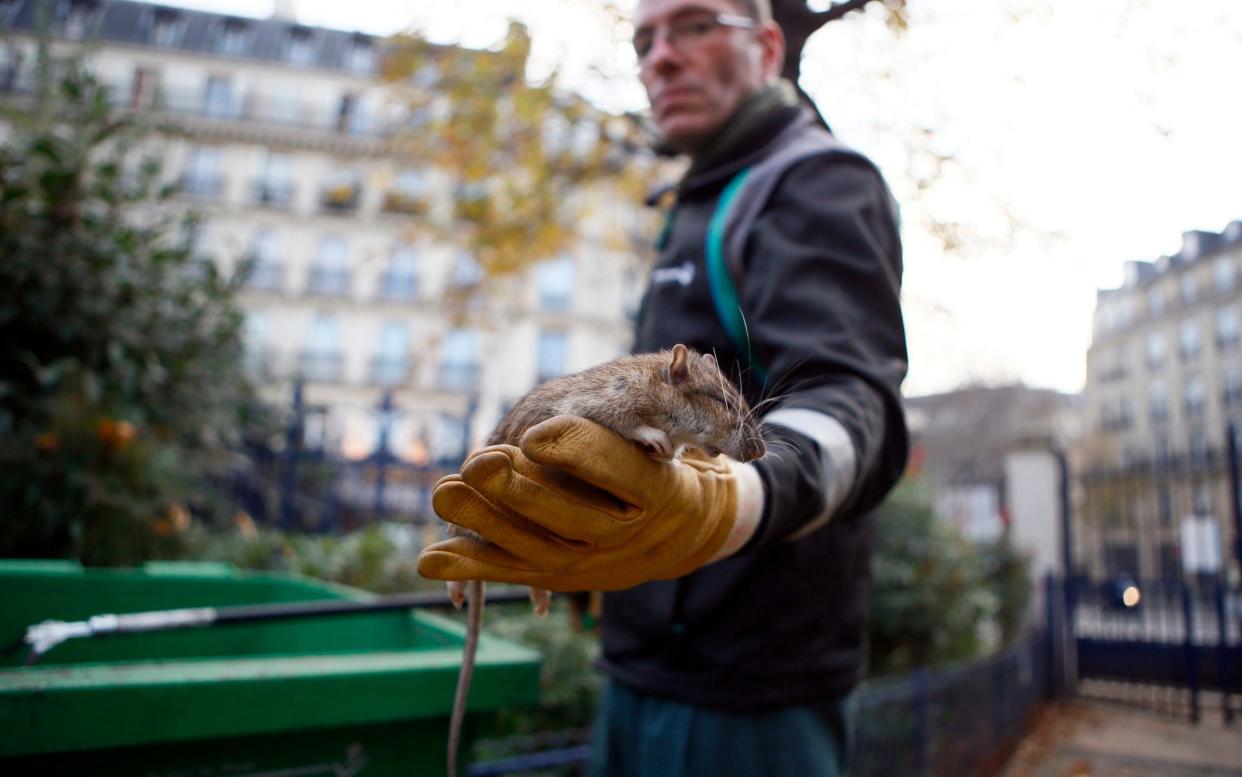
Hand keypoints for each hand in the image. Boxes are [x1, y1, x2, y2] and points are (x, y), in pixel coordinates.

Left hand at [417, 416, 759, 591]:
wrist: (680, 530)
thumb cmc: (666, 466)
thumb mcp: (682, 433)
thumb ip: (652, 409)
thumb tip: (675, 376)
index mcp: (658, 491)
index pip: (618, 469)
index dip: (575, 451)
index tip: (535, 435)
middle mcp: (624, 533)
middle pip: (569, 517)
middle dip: (519, 491)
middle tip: (476, 463)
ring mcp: (592, 562)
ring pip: (535, 547)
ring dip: (484, 521)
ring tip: (443, 491)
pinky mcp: (560, 575)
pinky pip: (513, 572)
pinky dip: (469, 567)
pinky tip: (429, 560)